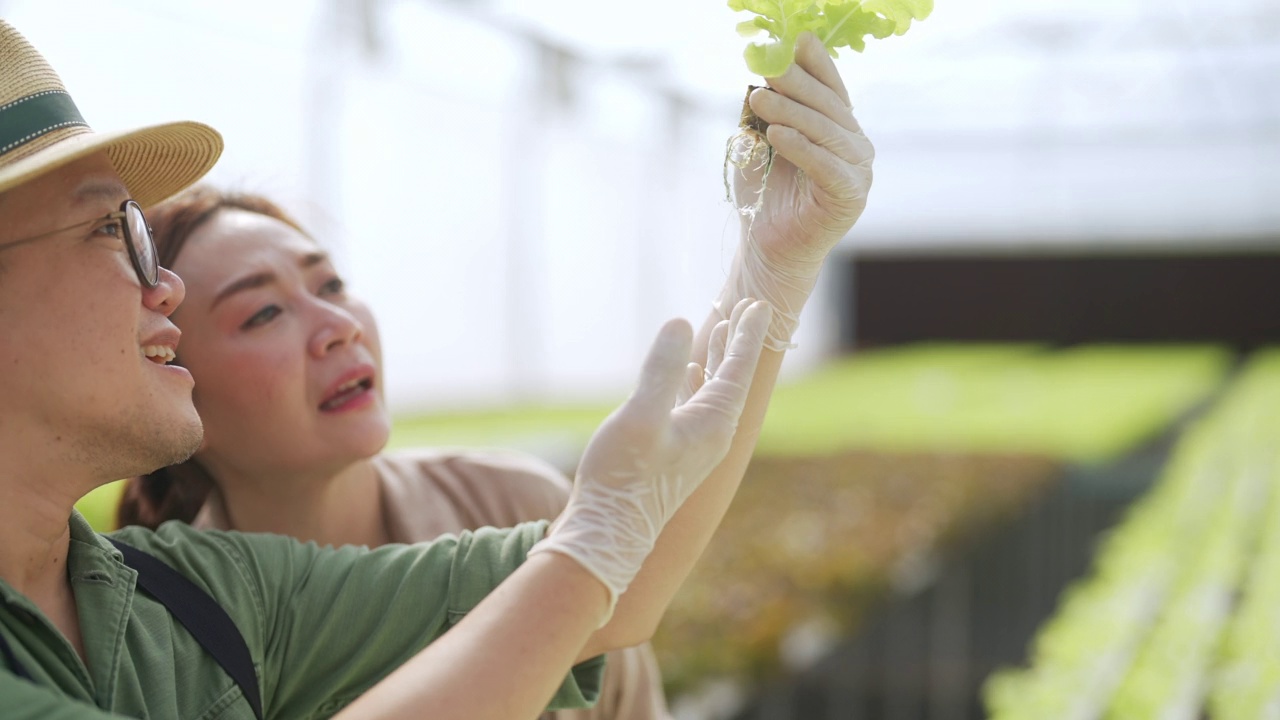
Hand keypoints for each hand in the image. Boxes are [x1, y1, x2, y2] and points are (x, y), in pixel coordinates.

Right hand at [530, 299, 771, 619]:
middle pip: (731, 376)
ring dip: (718, 358)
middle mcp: (712, 434)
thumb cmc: (622, 477)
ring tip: (724, 331)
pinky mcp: (676, 454)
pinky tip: (690, 374)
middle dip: (738, 340)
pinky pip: (696, 404)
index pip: (738, 368)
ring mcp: (695, 446)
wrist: (608, 534)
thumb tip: (682, 322)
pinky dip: (697, 381)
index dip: (747, 334)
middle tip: (747, 306)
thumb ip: (663, 369)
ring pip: (714, 390)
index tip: (760, 304)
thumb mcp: (641, 416)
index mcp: (713, 423)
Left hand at [721, 32, 873, 348]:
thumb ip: (766, 110)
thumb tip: (761, 71)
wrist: (768, 249)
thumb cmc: (764, 196)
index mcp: (838, 129)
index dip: (816, 63)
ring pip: (826, 133)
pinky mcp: (850, 198)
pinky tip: (776, 135)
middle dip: (796, 83)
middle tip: (766, 67)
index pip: (831, 88)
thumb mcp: (762, 142)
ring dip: (791, 113)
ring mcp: (858, 172)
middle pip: (828, 106)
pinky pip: (826, 166)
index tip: (795, 40)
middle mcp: (855, 146)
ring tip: (758, 100)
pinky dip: (801, 148)